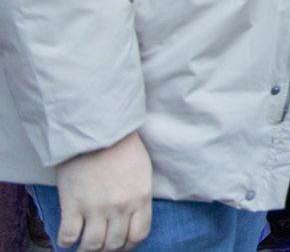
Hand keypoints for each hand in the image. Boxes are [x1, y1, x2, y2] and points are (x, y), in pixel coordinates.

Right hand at [55, 131, 152, 251]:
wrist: (96, 131)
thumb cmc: (122, 146)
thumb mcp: (142, 171)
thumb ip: (138, 196)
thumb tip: (132, 217)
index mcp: (140, 198)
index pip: (138, 235)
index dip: (129, 245)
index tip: (121, 244)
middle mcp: (120, 207)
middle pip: (115, 243)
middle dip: (108, 248)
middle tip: (101, 245)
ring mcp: (95, 208)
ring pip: (93, 245)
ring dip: (87, 250)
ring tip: (83, 246)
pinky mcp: (72, 206)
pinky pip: (68, 237)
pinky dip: (66, 242)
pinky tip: (67, 239)